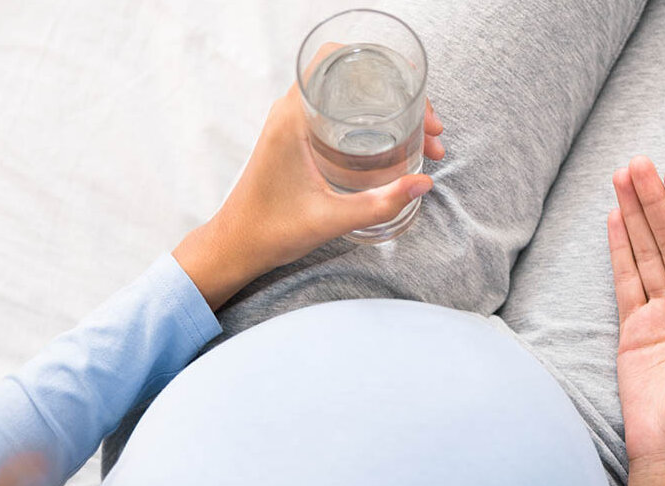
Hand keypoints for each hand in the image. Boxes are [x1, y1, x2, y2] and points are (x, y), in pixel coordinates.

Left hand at [173, 83, 444, 309]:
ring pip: (348, 97)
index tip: (412, 90)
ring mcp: (292, 124)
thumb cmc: (270, 231)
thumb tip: (423, 184)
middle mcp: (289, 113)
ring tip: (422, 138)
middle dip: (397, 94)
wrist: (236, 247)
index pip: (333, 60)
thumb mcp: (331, 219)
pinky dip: (370, 121)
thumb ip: (378, 204)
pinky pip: (338, 113)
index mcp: (292, 119)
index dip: (379, 66)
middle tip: (428, 126)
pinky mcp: (296, 139)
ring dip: (387, 109)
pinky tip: (395, 144)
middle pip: (351, 78)